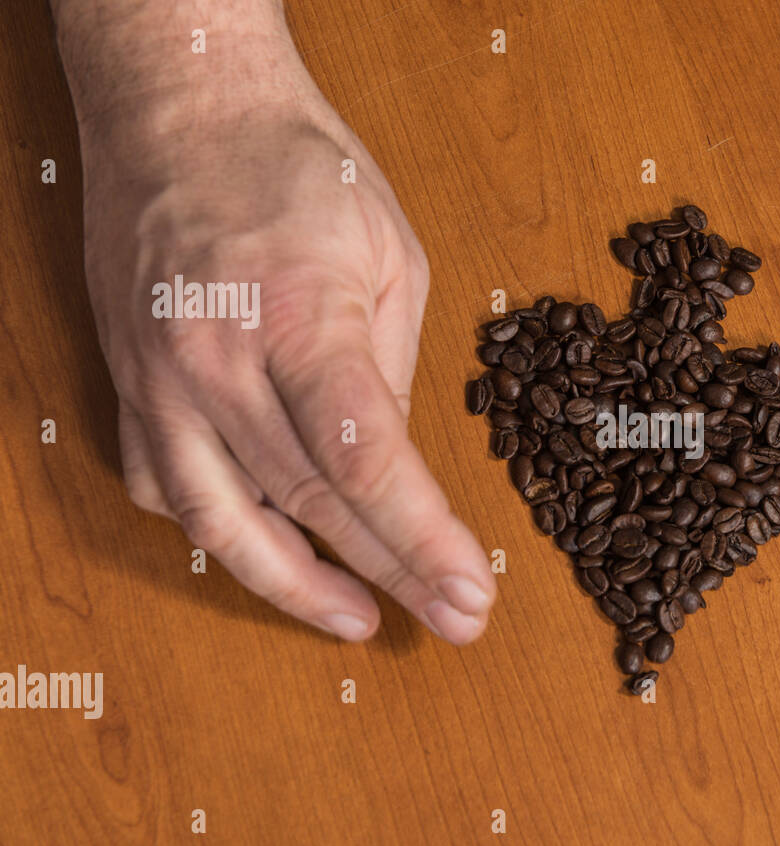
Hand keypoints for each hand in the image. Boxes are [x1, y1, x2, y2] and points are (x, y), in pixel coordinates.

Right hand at [69, 15, 494, 642]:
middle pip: (309, 502)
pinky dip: (215, 533)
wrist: (183, 112)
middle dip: (389, 573)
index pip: (365, 460)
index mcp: (297, 318)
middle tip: (452, 622)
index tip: (468, 590)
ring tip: (359, 621)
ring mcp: (162, 380)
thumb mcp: (391, 256)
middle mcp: (216, 362)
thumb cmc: (299, 170)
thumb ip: (392, 370)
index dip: (421, 536)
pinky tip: (261, 556)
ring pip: (222, 521)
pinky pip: (165, 486)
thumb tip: (393, 462)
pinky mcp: (132, 383)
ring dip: (294, 586)